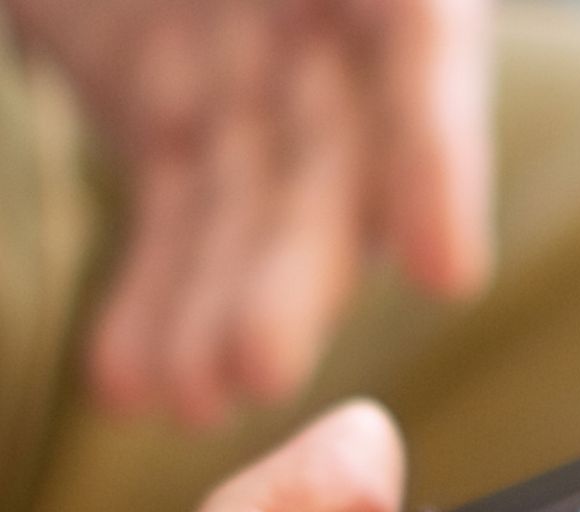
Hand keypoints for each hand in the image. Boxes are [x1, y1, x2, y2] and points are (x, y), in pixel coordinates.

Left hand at [3, 0, 491, 424]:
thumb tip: (392, 53)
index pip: (420, 39)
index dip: (434, 158)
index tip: (444, 269)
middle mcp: (326, 22)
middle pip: (323, 160)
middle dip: (294, 271)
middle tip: (261, 368)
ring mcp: (244, 68)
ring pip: (242, 208)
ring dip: (219, 311)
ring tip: (190, 402)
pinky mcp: (165, 103)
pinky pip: (170, 209)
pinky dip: (154, 296)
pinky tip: (132, 381)